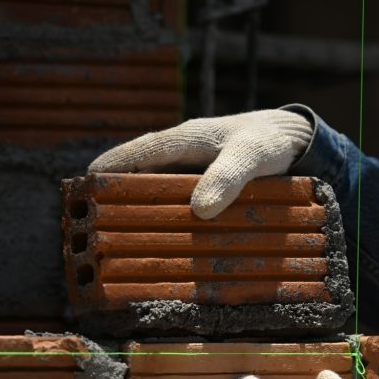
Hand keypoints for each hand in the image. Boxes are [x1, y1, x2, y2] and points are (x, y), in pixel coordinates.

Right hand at [88, 109, 312, 218]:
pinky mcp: (201, 187)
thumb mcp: (251, 157)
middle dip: (115, 192)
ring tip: (116, 235)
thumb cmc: (268, 142)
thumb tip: (200, 210)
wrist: (292, 140)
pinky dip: (164, 216)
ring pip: (154, 189)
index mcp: (185, 139)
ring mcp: (189, 171)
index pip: (138, 152)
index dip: (111, 167)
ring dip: (138, 207)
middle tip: (92, 219)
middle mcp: (181, 154)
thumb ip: (228, 179)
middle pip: (138, 173)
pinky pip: (175, 201)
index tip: (86, 183)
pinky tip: (160, 239)